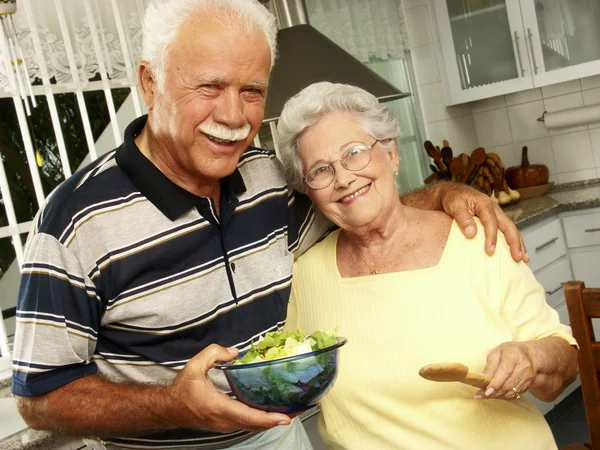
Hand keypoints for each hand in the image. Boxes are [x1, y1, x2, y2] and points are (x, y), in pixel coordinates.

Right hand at [168, 344, 290, 432]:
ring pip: (255, 427)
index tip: (285, 418)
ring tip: (294, 410)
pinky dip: (265, 420)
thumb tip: (235, 352)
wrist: (170, 408)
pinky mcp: (228, 425)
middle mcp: (225, 421)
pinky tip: (276, 411)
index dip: (268, 418)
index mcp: (219, 407)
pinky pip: (250, 425)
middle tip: (301, 409)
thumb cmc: (183, 389)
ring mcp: (227, 426)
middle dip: (280, 419)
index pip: (247, 416)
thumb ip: (214, 353)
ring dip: (274, 421)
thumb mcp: (194, 365)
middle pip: (257, 425)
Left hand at [440, 183, 527, 261]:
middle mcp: (494, 208)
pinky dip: (513, 241)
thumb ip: (463, 219)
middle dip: (514, 242)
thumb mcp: (454, 205)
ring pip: (511, 229)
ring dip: (518, 243)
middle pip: (508, 226)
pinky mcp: (494, 220)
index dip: (492, 237)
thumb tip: (472, 234)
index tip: (490, 251)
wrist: (451, 192)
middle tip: (517, 257)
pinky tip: (516, 251)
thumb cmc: (452, 198)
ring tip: (523, 258)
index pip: (491, 222)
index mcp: (484, 203)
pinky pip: (506, 231)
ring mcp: (496, 214)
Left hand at [474, 342, 536, 400]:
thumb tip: (481, 378)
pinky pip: (515, 394)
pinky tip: (495, 395)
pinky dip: (503, 396)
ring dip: (497, 396)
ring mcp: (528, 377)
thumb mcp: (496, 353)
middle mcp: (523, 367)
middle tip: (480, 395)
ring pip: (512, 392)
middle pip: (508, 384)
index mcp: (514, 355)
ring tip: (485, 396)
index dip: (496, 383)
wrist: (530, 355)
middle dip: (494, 392)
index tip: (486, 390)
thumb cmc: (510, 351)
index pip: (505, 371)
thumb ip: (489, 366)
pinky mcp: (528, 385)